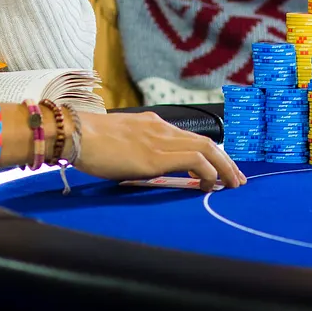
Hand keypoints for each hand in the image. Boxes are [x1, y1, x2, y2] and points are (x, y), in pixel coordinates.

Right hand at [74, 111, 247, 191]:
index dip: (210, 154)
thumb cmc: (88, 141)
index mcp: (152, 125)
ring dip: (224, 168)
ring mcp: (161, 141)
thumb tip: (144, 166)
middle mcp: (162, 129)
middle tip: (236, 180)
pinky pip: (196, 160)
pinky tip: (209, 185)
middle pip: (207, 142)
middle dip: (226, 162)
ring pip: (208, 148)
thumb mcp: (119, 143)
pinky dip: (209, 172)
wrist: (75, 134)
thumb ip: (136, 150)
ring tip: (232, 185)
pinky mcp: (157, 156)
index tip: (219, 170)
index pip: (190, 138)